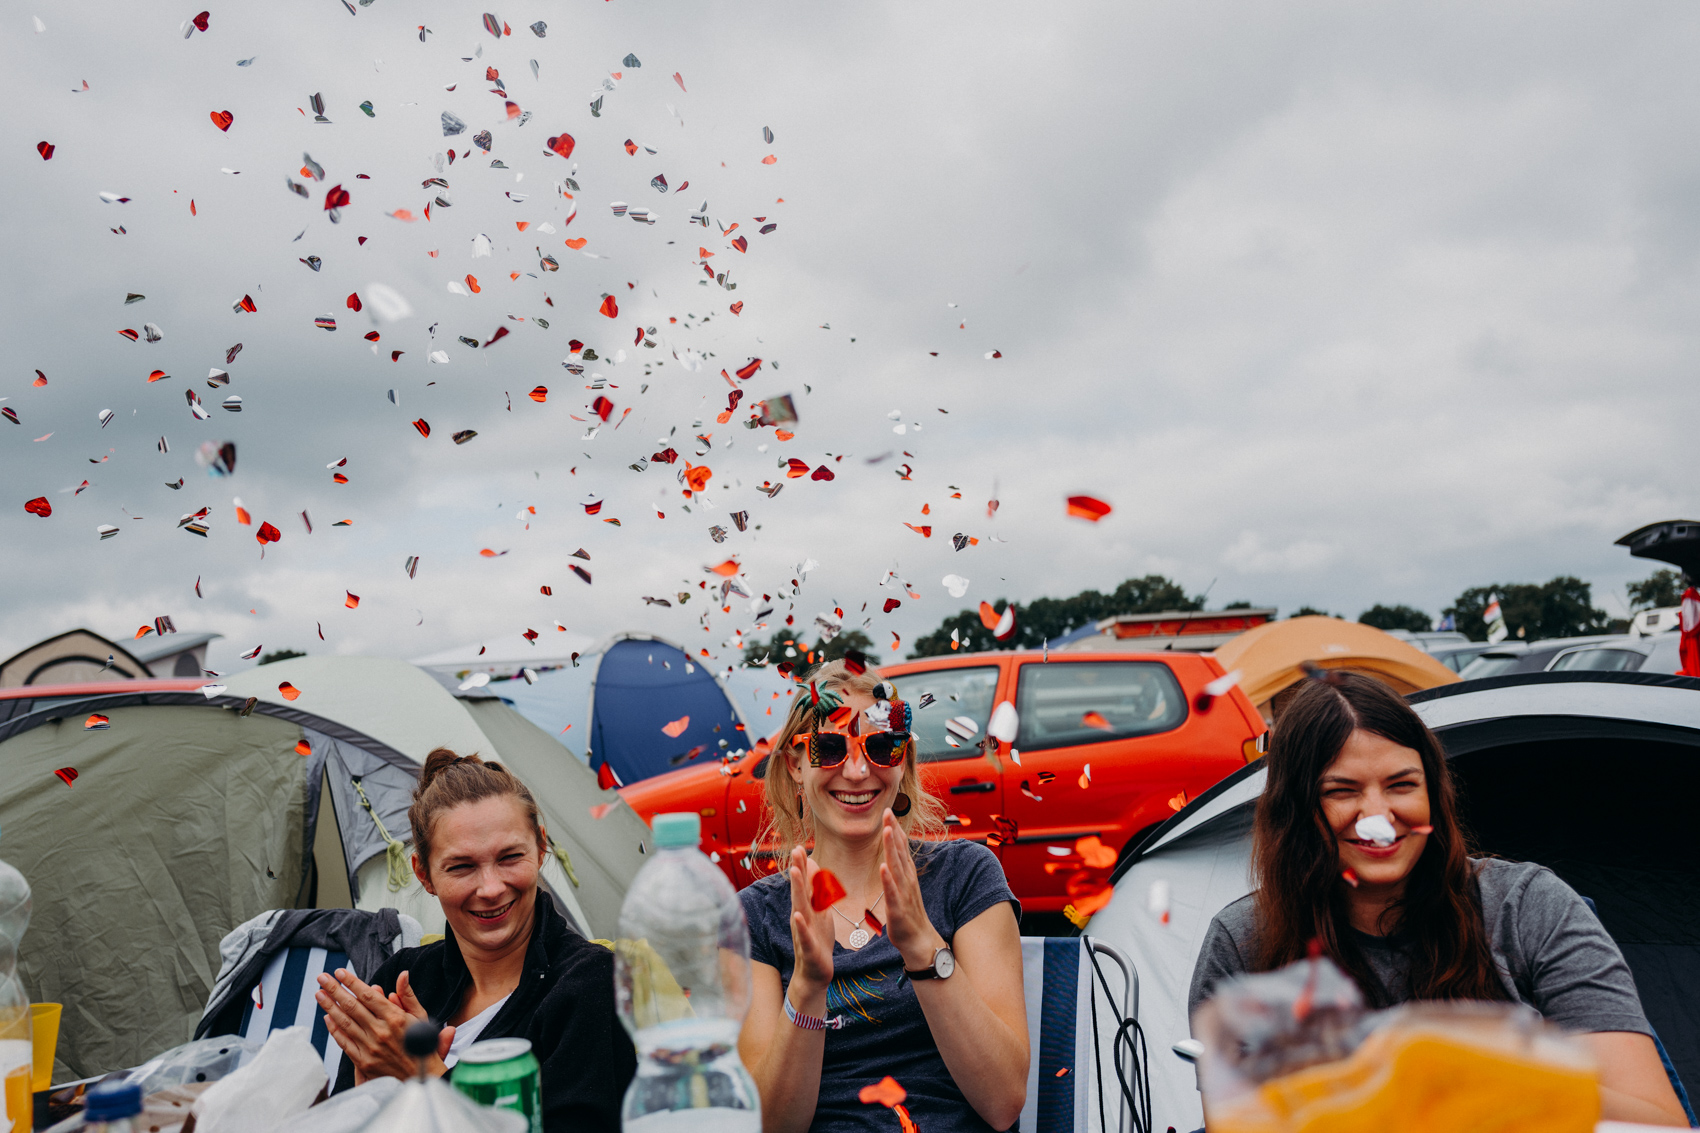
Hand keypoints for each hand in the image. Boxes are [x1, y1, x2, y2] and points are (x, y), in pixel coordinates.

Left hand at [317, 968, 454, 1084]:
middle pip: (352, 1006)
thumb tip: (403, 975)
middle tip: (322, 978)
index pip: (368, 996)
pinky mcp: (363, 1062)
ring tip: (319, 994)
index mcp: (395, 1018)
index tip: (340, 972)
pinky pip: (344, 1043)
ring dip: (329, 1007)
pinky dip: (334, 1030)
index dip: (352, 982)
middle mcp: (381, 1031)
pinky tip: (327, 1018)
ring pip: (345, 1023)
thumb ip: (408, 995)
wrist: (420, 1077)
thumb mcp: (420, 1017)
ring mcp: (370, 1047)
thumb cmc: (421, 1046)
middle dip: (335, 989)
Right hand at [786, 846, 836, 997]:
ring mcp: (803, 932)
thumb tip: (815, 868)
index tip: (799, 846)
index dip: (802, 866)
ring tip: (795, 872)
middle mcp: (801, 918)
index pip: (804, 885)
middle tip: (795, 850)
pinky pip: (804, 935)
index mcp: (807, 909)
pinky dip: (800, 925)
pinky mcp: (809, 948)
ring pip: (800, 908)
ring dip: (798, 889)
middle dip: (798, 870)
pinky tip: (798, 915)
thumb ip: (816, 891)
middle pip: (799, 891)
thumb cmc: (817, 941)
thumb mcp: (820, 913)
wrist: (814, 973)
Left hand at [880, 810, 944, 969]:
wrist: (919, 941)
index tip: (888, 811)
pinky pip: (893, 892)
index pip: (900, 848)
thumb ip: (899, 869)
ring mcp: (904, 893)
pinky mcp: (898, 909)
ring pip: (897, 867)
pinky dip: (888, 879)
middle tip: (887, 811)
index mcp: (906, 875)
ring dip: (892, 848)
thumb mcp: (903, 887)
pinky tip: (883, 868)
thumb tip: (893, 853)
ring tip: (887, 830)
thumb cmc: (908, 914)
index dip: (894, 829)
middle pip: (899, 851)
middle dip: (892, 831)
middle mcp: (907, 880)